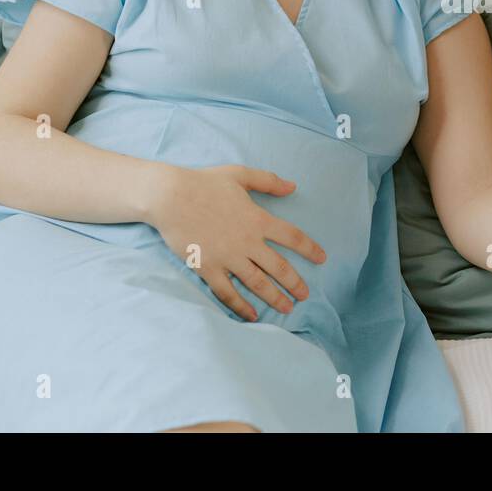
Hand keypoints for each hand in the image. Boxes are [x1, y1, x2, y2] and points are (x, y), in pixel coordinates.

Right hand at [147, 164, 326, 321]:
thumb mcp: (240, 174)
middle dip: (295, 283)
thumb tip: (293, 186)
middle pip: (278, 267)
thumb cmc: (204, 183)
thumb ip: (268, 181)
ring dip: (274, 297)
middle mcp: (247, 241)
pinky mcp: (207, 268)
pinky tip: (252, 316)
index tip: (322, 258)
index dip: (310, 249)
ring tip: (287, 308)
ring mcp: (227, 257)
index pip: (292, 237)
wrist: (169, 197)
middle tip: (305, 295)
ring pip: (257, 283)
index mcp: (258, 219)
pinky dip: (240, 306)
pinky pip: (227, 292)